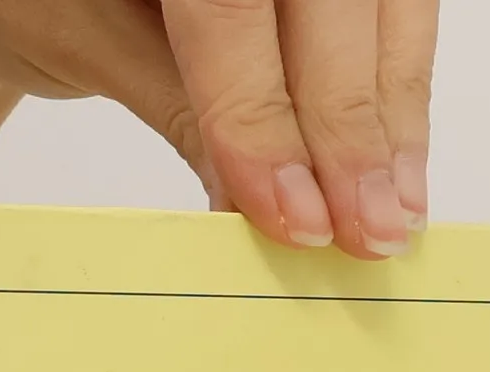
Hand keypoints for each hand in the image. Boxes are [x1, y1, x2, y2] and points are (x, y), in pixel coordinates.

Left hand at [0, 0, 440, 257]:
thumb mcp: (90, 43)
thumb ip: (184, 111)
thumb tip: (267, 210)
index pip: (232, 5)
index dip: (265, 113)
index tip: (288, 215)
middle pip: (331, 2)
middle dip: (350, 126)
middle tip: (362, 231)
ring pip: (386, 7)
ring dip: (393, 118)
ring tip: (393, 216)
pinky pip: (392, 16)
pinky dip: (397, 95)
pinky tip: (399, 172)